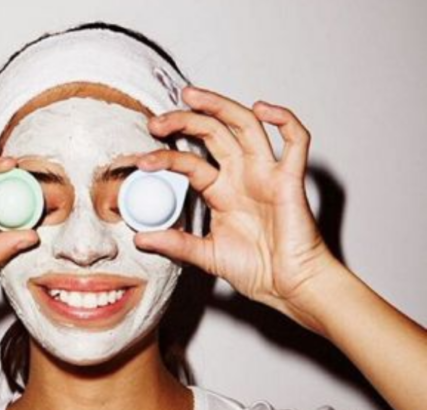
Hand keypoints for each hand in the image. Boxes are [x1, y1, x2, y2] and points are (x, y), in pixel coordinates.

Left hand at [134, 86, 338, 332]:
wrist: (288, 287)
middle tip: (156, 121)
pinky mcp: (291, 180)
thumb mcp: (206, 255)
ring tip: (191, 96)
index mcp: (221, 190)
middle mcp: (242, 176)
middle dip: (184, 121)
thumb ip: (175, 244)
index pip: (190, 162)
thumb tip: (139, 239)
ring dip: (219, 106)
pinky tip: (263, 109)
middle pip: (213, 133)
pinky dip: (284, 120)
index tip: (142, 161)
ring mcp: (266, 174)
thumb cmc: (257, 270)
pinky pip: (296, 142)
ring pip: (245, 126)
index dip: (166, 157)